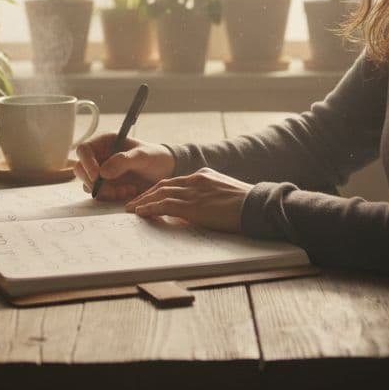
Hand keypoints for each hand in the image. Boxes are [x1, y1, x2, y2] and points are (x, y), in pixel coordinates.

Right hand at [74, 133, 175, 201]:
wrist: (165, 171)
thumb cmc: (155, 157)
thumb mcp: (143, 156)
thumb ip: (124, 161)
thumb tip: (102, 172)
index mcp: (105, 142)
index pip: (84, 150)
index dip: (87, 163)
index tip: (98, 176)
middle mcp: (99, 156)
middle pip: (80, 169)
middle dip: (93, 182)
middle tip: (111, 190)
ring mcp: (101, 171)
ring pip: (88, 184)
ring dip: (104, 191)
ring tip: (126, 190)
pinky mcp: (106, 185)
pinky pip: (99, 194)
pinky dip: (111, 196)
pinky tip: (128, 192)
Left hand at [124, 168, 250, 233]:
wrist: (257, 205)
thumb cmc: (246, 205)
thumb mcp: (225, 195)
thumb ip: (208, 199)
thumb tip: (197, 211)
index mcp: (203, 176)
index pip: (175, 182)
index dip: (159, 190)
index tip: (149, 197)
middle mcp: (195, 180)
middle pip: (163, 185)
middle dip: (146, 194)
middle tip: (134, 203)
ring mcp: (193, 192)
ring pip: (160, 193)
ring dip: (143, 202)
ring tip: (131, 210)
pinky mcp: (192, 205)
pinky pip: (164, 205)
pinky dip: (150, 208)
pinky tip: (140, 213)